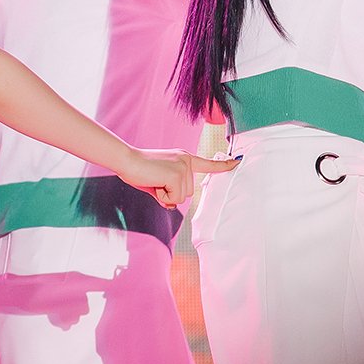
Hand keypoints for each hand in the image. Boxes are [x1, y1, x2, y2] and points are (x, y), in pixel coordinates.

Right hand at [118, 147, 238, 207]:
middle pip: (188, 192)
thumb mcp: (158, 182)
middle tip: (155, 181)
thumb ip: (169, 191)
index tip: (237, 162)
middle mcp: (186, 160)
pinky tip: (155, 183)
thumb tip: (172, 205)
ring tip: (154, 180)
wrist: (126, 161)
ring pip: (182, 197)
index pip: (208, 163)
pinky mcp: (177, 174)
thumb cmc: (138, 170)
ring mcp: (183, 166)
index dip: (223, 165)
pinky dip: (163, 196)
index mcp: (184, 158)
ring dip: (166, 194)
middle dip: (171, 193)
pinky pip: (174, 199)